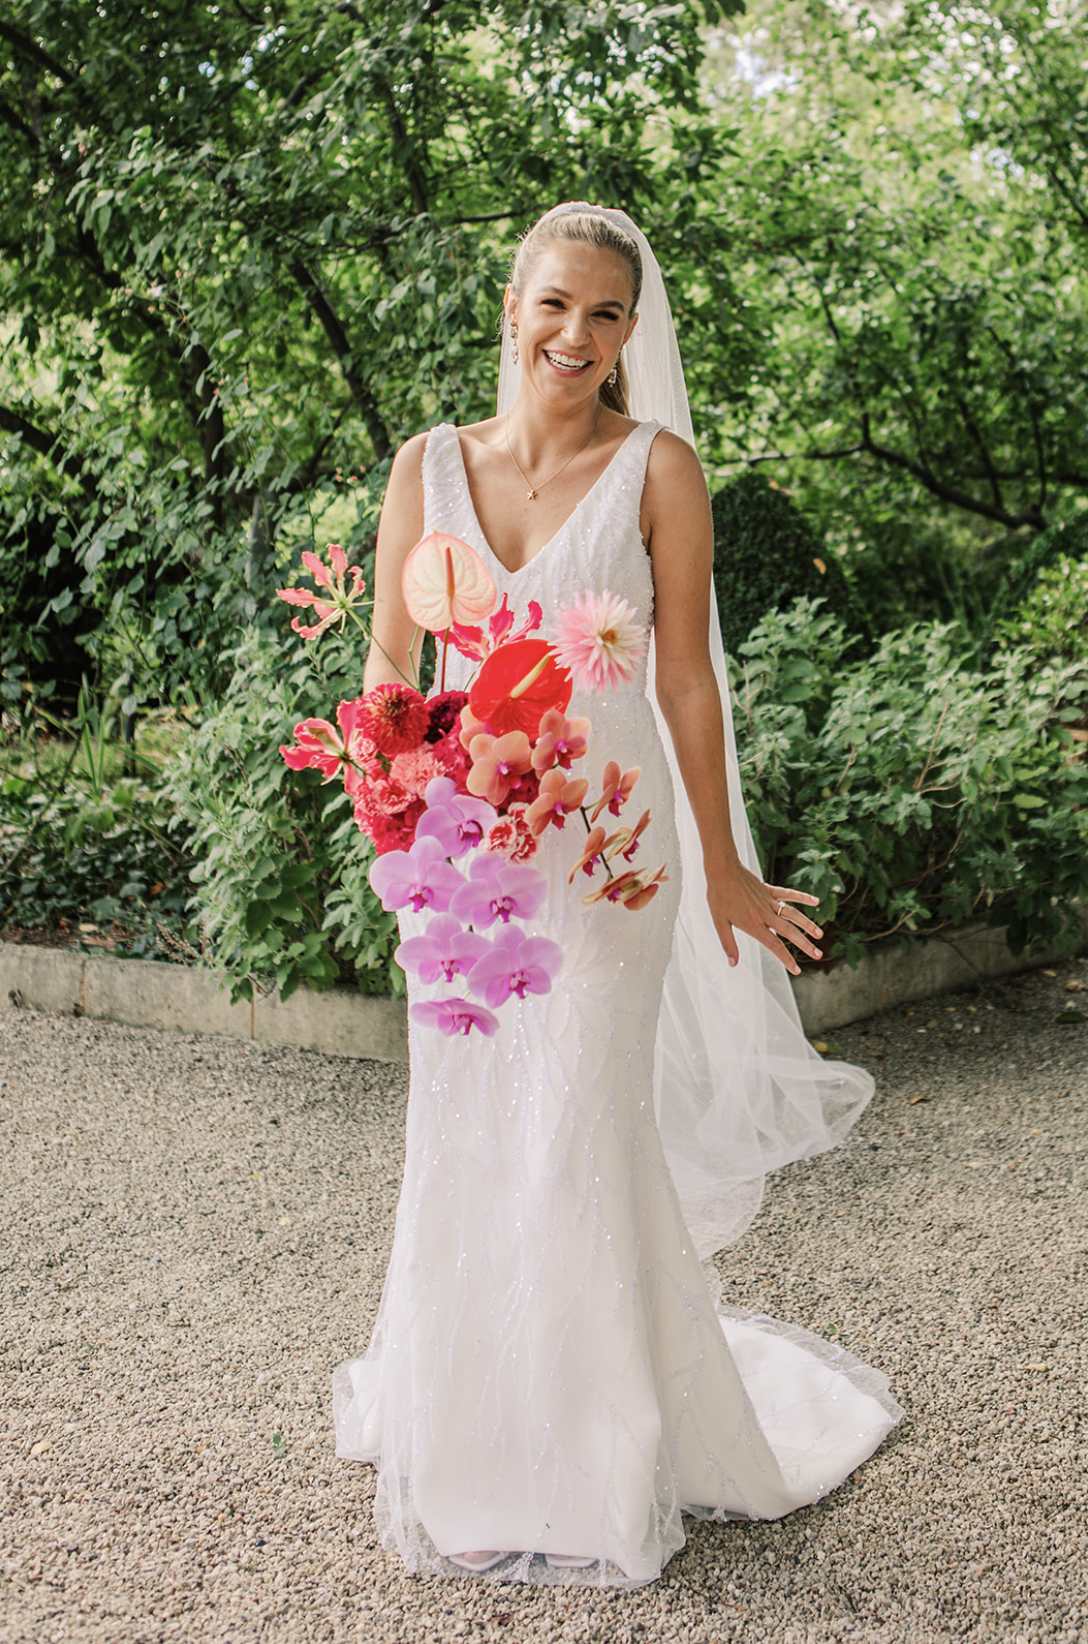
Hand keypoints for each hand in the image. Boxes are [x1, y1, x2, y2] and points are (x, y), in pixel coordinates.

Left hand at [707, 860, 822, 976]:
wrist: (722, 869)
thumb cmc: (718, 896)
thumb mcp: (719, 922)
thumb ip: (728, 944)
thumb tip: (733, 964)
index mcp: (754, 924)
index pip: (774, 945)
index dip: (786, 959)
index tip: (797, 970)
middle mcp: (765, 914)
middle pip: (789, 932)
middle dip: (805, 944)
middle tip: (818, 955)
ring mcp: (769, 901)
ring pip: (793, 915)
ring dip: (807, 924)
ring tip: (820, 934)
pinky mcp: (769, 890)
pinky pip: (789, 894)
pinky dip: (803, 897)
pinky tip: (815, 901)